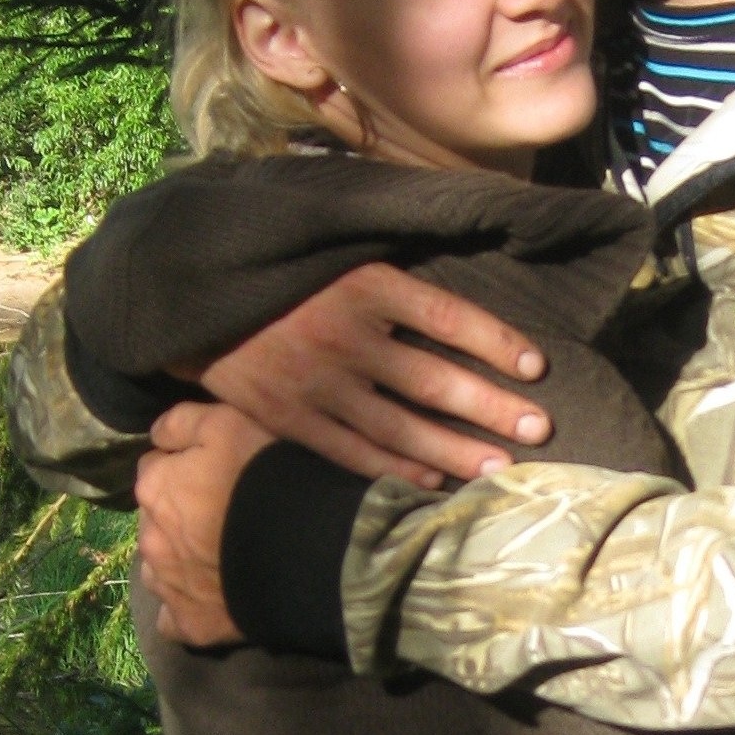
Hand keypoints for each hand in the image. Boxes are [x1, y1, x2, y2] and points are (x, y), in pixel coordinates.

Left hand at [136, 401, 273, 646]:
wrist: (302, 548)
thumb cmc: (265, 475)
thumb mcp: (228, 422)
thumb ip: (183, 422)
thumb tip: (157, 434)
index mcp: (154, 487)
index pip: (154, 466)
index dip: (184, 463)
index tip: (214, 466)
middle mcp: (150, 538)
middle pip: (156, 518)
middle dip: (179, 512)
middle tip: (224, 508)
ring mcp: (168, 586)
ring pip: (160, 567)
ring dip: (180, 558)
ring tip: (221, 551)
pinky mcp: (190, 624)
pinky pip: (174, 616)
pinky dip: (189, 603)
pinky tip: (215, 593)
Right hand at [195, 261, 550, 487]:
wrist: (195, 296)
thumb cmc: (289, 271)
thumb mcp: (341, 251)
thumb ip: (397, 272)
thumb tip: (472, 259)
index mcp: (367, 284)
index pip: (447, 316)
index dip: (495, 340)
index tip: (536, 365)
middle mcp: (345, 334)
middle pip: (433, 379)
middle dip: (490, 407)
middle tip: (539, 430)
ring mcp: (316, 381)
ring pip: (398, 425)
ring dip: (453, 450)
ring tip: (499, 470)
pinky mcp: (288, 417)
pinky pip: (350, 450)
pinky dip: (392, 469)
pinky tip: (430, 483)